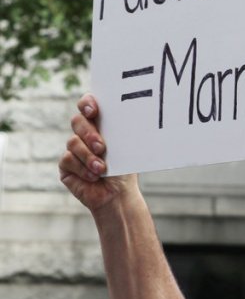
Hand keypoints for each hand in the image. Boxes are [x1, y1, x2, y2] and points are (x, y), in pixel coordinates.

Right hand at [59, 94, 135, 211]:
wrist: (118, 195)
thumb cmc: (124, 170)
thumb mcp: (124, 149)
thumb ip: (118, 134)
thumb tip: (123, 120)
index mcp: (100, 125)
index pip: (88, 105)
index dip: (87, 103)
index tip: (93, 111)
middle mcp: (84, 134)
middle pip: (77, 121)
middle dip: (89, 133)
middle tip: (102, 147)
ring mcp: (73, 149)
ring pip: (72, 142)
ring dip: (88, 156)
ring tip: (101, 169)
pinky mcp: (66, 165)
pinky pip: (68, 159)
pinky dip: (82, 168)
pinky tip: (93, 176)